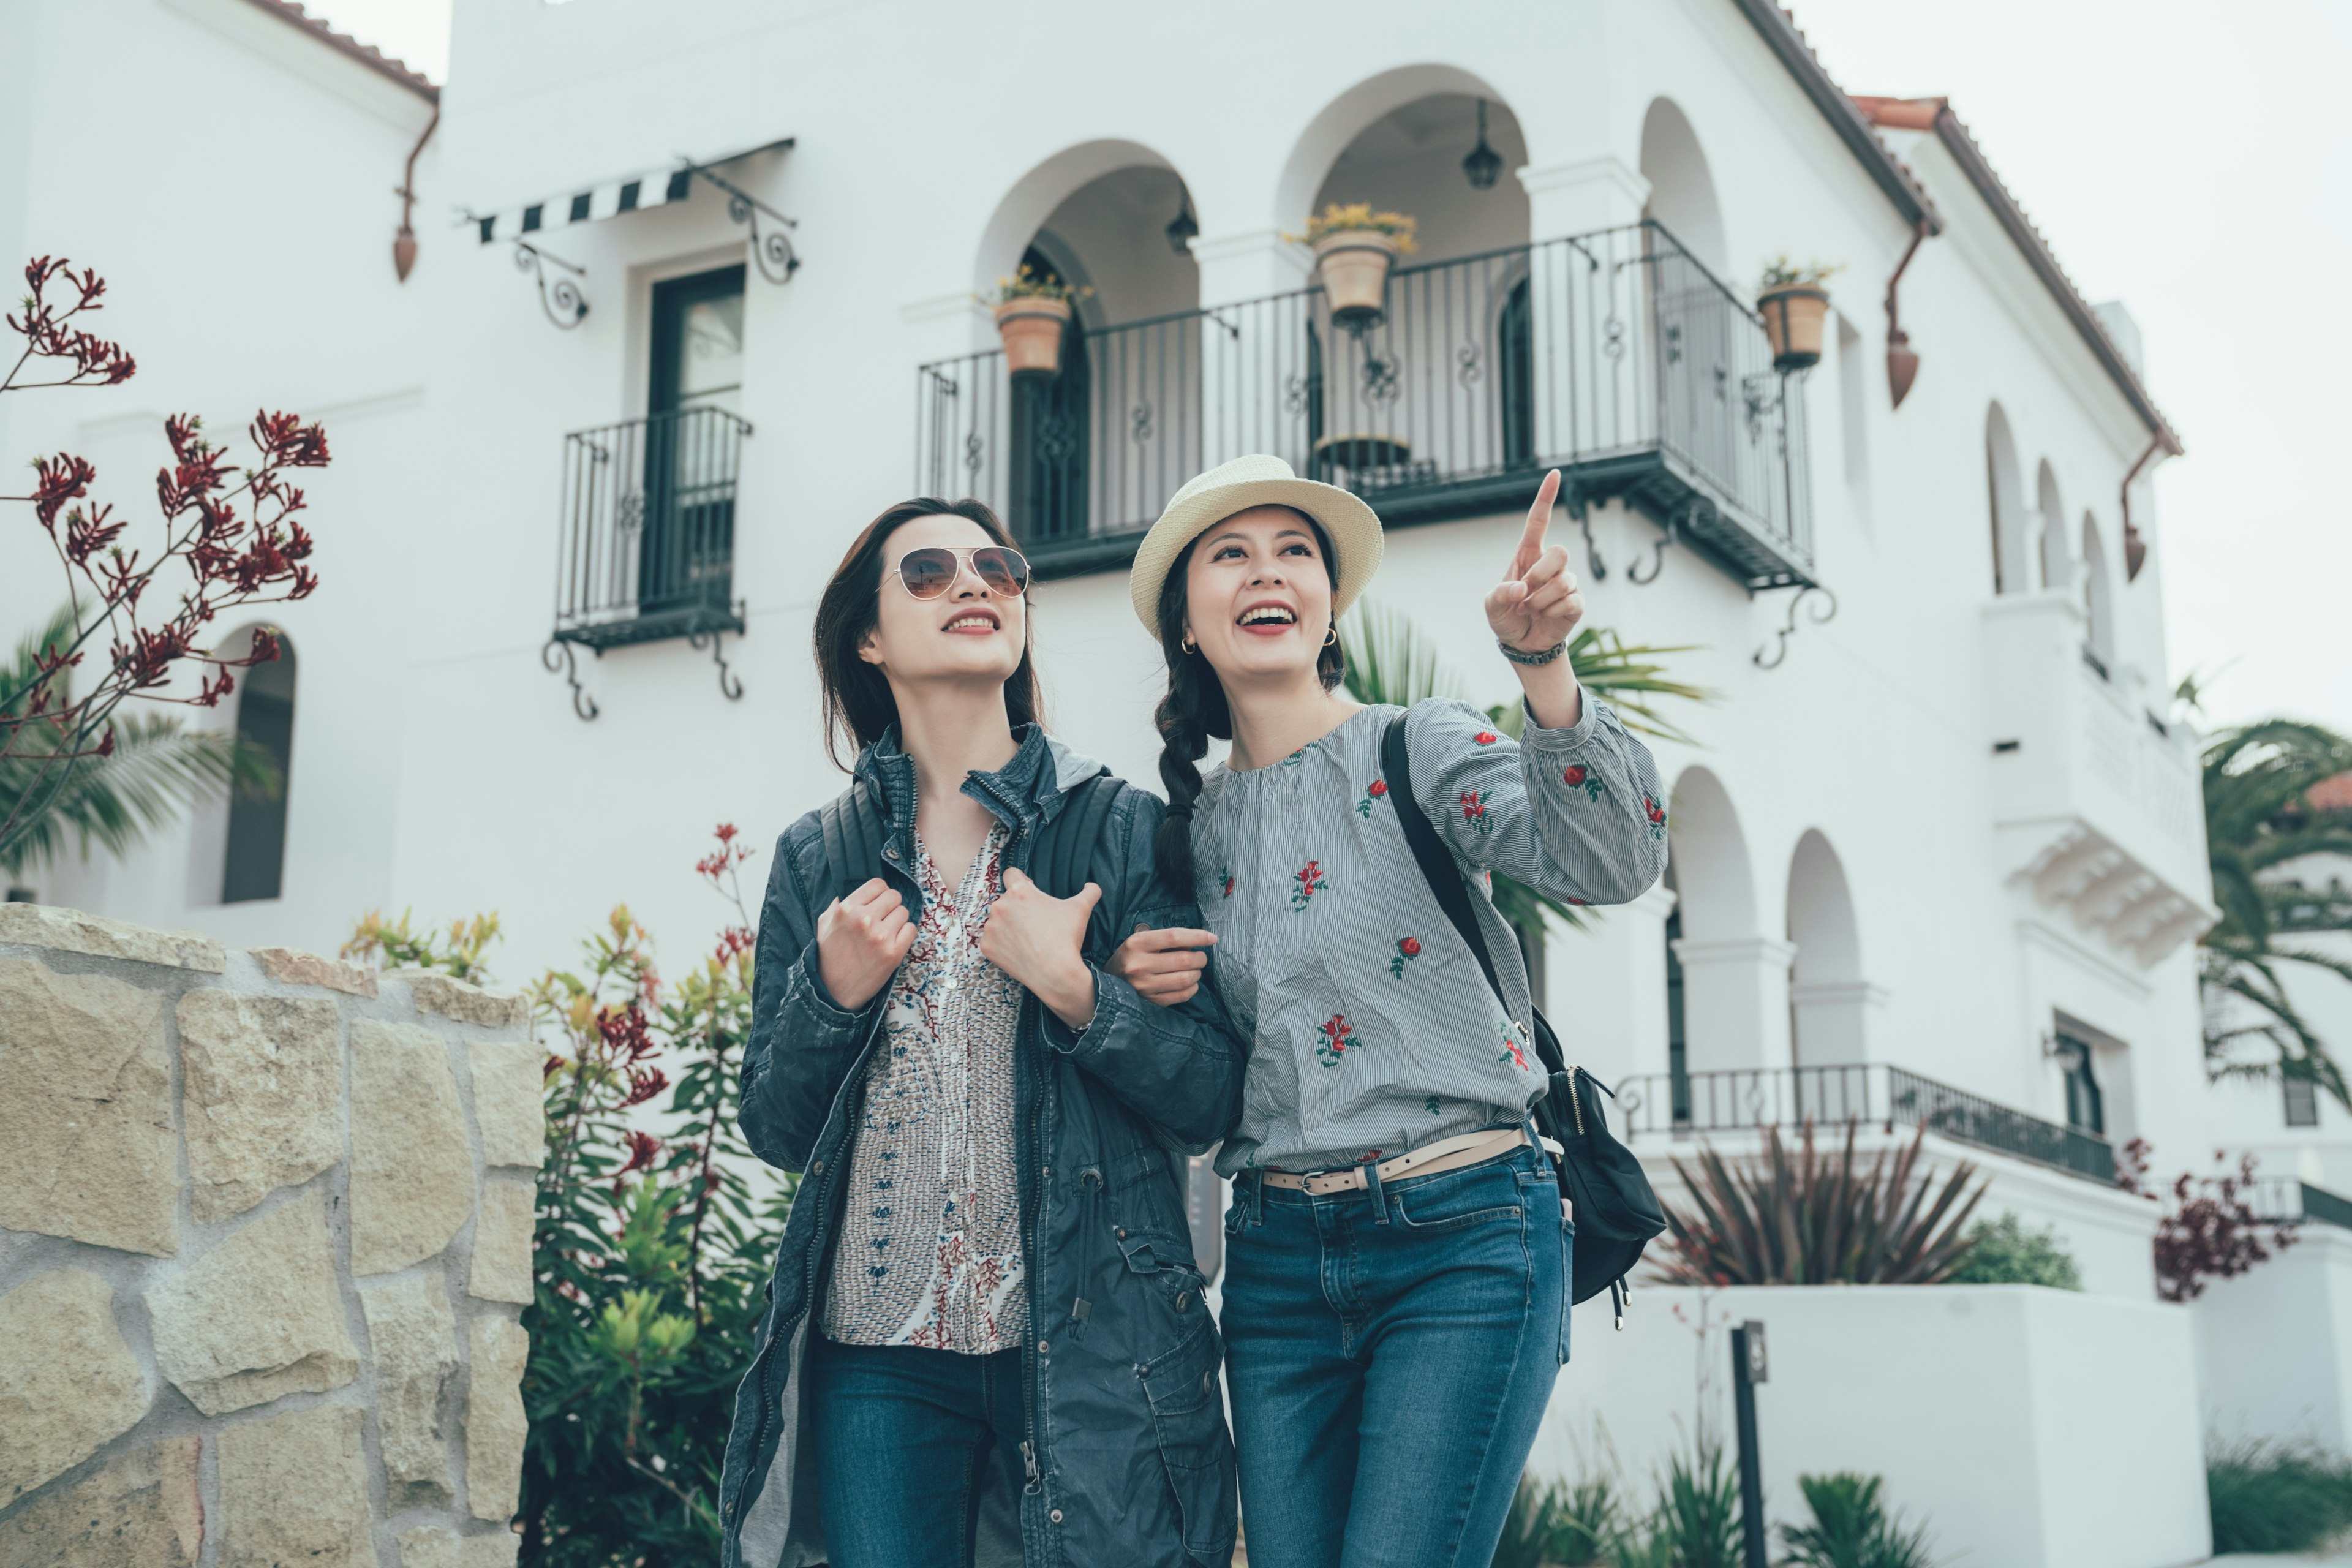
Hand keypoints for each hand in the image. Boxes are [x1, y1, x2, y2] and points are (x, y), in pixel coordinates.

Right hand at [816, 878, 914, 1010]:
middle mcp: (864, 919)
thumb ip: (839, 904)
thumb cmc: (829, 956)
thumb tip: (851, 889)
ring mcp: (880, 936)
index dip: (880, 893)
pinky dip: (905, 935)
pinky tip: (893, 942)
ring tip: (885, 933)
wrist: (833, 992)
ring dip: (897, 921)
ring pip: (904, 912)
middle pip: (894, 896)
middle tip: (883, 919)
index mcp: (846, 909)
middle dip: (890, 906)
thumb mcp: (825, 923)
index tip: (878, 902)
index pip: (878, 884)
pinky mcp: (894, 953)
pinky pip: (911, 929)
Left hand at [978, 868, 1100, 1029]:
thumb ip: (1089, 891)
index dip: (1021, 880)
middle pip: (1006, 900)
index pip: (1011, 873)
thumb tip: (1092, 886)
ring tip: (1027, 938)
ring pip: (997, 920)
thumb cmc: (1066, 938)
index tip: (1029, 890)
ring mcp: (991, 927)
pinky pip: (992, 940)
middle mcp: (1000, 906)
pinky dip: (1002, 944)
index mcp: (1019, 892)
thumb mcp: (1081, 909)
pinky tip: (1018, 950)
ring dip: (1008, 925)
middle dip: (1018, 908)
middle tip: (1035, 922)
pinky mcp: (986, 946)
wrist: (1055, 973)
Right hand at [1108, 926, 1216, 1007]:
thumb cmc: (1131, 957)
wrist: (1107, 982)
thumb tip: (1196, 942)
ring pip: (1185, 979)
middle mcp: (1139, 965)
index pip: (1173, 937)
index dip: (1197, 937)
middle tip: (1201, 957)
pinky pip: (1182, 995)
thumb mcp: (1141, 940)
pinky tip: (1190, 983)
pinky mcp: (1150, 1001)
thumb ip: (1166, 939)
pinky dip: (1192, 988)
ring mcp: (1144, 986)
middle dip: (1200, 958)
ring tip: (1195, 969)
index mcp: (1136, 944)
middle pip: (1183, 960)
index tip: (1212, 938)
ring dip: (1197, 973)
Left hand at [1484, 469, 1585, 652]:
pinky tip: (1545, 616)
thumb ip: (1500, 594)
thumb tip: (1522, 589)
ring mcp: (1566, 582)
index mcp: (1528, 555)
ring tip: (1531, 609)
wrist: (1521, 642)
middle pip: (1561, 552)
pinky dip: (1553, 612)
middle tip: (1526, 593)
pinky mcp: (1576, 602)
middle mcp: (1549, 564)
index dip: (1546, 497)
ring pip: (1564, 581)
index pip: (1538, 520)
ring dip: (1542, 600)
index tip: (1554, 473)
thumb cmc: (1505, 615)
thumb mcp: (1491, 605)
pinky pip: (1572, 601)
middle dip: (1541, 575)